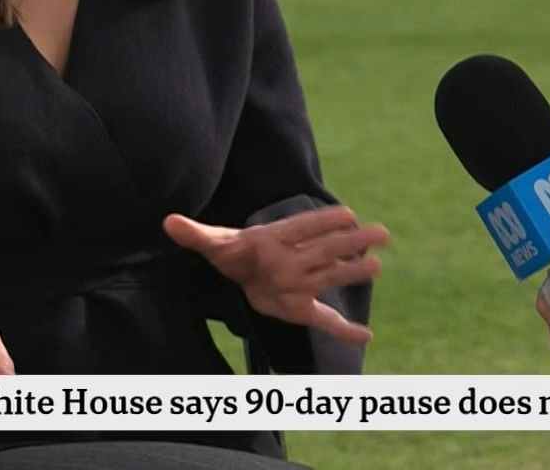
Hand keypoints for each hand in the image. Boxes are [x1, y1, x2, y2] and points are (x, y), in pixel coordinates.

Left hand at [163, 206, 388, 345]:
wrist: (241, 267)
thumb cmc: (231, 251)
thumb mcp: (213, 243)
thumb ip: (195, 235)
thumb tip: (168, 222)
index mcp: (276, 240)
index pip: (302, 227)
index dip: (323, 220)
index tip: (346, 213)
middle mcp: (296, 259)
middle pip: (326, 248)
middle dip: (351, 241)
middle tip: (382, 232)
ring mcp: (303, 280)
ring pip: (331, 275)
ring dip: (353, 272)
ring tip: (377, 267)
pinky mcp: (301, 306)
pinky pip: (324, 319)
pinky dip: (343, 330)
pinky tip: (365, 336)